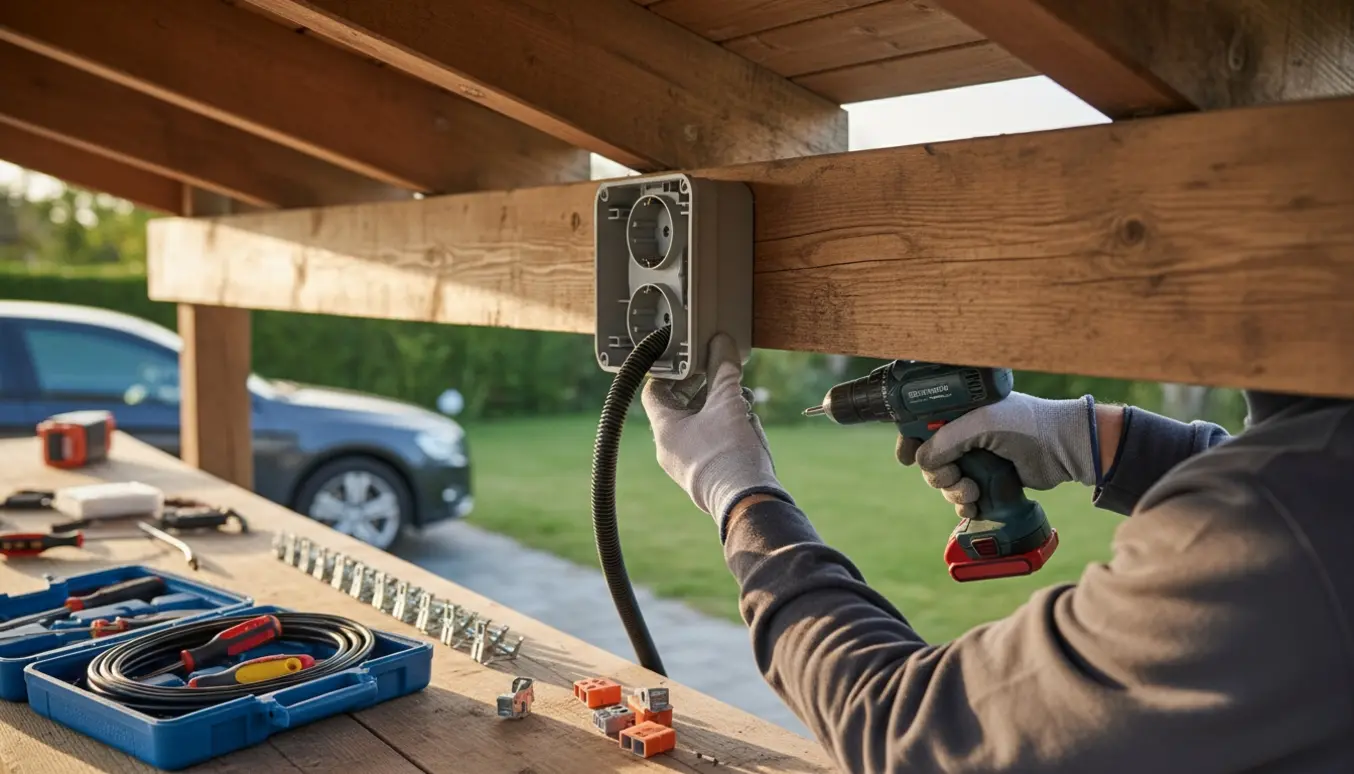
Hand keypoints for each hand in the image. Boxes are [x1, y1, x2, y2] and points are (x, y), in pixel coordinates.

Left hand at [641, 334, 790, 534]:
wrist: (746, 501)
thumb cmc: (729, 453)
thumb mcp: (728, 402)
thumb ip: (723, 370)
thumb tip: (721, 342)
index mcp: (664, 429)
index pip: (655, 390)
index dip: (673, 372)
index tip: (693, 361)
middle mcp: (669, 448)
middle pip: (679, 407)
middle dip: (704, 388)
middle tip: (721, 375)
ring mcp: (685, 464)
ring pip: (697, 425)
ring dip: (719, 408)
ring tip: (742, 398)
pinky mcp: (703, 475)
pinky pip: (708, 443)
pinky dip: (724, 429)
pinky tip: (746, 424)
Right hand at [896, 392, 1099, 518]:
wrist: (1065, 448)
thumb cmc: (1026, 424)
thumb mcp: (981, 424)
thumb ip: (946, 440)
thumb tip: (920, 461)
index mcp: (961, 411)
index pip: (923, 425)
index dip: (911, 441)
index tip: (905, 458)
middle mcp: (966, 432)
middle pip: (931, 459)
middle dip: (938, 474)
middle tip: (954, 478)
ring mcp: (977, 456)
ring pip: (946, 480)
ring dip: (953, 492)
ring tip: (973, 493)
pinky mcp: (989, 478)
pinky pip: (963, 494)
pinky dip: (964, 503)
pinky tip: (974, 505)